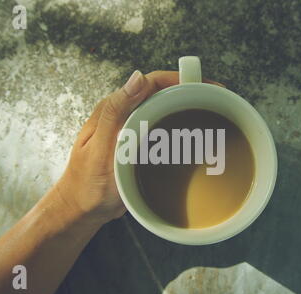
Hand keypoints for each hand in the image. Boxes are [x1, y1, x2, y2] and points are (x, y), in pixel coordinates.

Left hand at [54, 70, 223, 225]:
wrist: (83, 210)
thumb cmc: (87, 184)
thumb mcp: (99, 149)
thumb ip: (115, 113)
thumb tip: (138, 77)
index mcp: (114, 109)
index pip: (151, 83)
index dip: (180, 79)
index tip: (205, 86)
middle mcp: (125, 115)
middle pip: (162, 95)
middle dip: (190, 94)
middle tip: (216, 102)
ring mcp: (133, 131)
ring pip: (164, 112)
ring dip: (187, 111)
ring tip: (212, 117)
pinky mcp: (140, 147)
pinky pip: (163, 132)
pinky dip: (180, 131)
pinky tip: (195, 139)